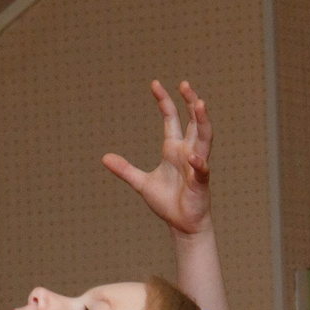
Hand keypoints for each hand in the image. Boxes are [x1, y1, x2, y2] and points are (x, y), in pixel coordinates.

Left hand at [103, 80, 212, 235]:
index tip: (155, 84)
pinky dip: (198, 163)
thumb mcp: (141, 183)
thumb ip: (125, 169)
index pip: (171, 119)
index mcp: (174, 149)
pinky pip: (202, 169)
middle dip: (191, 102)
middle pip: (194, 121)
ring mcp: (196, 166)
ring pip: (204, 138)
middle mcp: (188, 152)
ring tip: (200, 104)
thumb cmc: (167, 202)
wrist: (181, 224)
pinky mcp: (201, 182)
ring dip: (203, 121)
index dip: (165, 101)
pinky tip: (192, 157)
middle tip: (185, 84)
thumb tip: (104, 158)